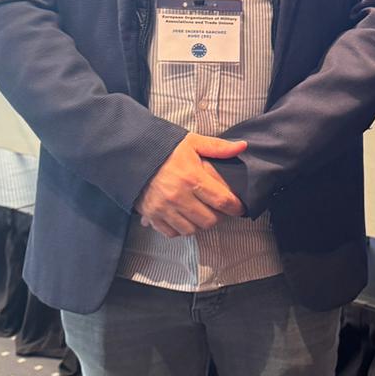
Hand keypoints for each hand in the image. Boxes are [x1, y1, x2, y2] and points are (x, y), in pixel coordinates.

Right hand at [133, 133, 247, 237]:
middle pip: (209, 220)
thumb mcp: (193, 142)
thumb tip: (242, 146)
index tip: (239, 208)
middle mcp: (178, 196)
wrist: (132, 153)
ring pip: (191, 230)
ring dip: (199, 224)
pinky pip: (172, 233)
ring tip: (201, 213)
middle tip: (218, 209)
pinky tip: (183, 218)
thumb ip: (218, 147)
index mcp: (192, 178)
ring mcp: (164, 208)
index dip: (235, 207)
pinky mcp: (151, 215)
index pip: (222, 201)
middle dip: (218, 216)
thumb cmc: (165, 148)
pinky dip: (180, 229)